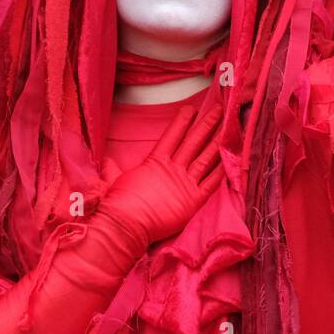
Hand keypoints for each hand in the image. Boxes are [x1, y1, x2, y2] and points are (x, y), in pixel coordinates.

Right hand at [97, 104, 224, 245]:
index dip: (183, 122)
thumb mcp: (113, 180)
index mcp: (155, 162)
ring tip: (228, 128)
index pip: (172, 136)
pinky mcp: (194, 200)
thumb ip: (111, 169)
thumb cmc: (119, 203)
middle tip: (220, 110)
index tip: (192, 108)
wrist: (127, 224)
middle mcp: (173, 168)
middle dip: (207, 125)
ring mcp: (186, 183)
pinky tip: (230, 159)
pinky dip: (221, 171)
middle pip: (194, 142)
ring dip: (217, 142)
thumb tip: (103, 160)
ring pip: (206, 158)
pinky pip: (211, 183)